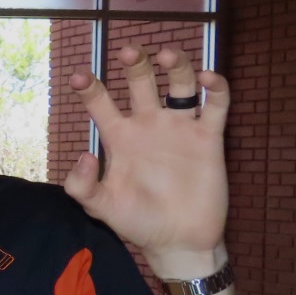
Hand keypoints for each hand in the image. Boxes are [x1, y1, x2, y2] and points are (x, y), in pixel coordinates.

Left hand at [64, 45, 230, 274]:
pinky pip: (215, 104)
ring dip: (176, 65)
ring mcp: (179, 129)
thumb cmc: (139, 224)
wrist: (179, 242)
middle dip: (135, 63)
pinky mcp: (208, 138)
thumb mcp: (103, 208)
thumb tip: (83, 155)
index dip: (90, 88)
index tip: (80, 77)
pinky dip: (215, 87)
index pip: (101, 103)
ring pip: (179, 84)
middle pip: (141, 82)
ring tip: (167, 56)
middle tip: (129, 52)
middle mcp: (149, 125)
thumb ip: (84, 187)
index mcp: (120, 137)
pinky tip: (207, 78)